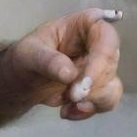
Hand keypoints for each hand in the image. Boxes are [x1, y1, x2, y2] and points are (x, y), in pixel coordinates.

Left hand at [3, 8, 123, 121]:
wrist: (25, 78)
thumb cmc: (27, 56)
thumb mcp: (29, 54)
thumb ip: (47, 61)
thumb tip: (69, 74)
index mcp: (83, 24)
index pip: (105, 35)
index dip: (101, 58)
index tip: (85, 82)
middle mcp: (97, 43)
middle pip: (110, 63)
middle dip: (91, 85)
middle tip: (71, 96)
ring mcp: (101, 66)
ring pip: (112, 87)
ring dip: (90, 100)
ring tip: (66, 103)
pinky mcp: (101, 87)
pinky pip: (105, 102)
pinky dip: (88, 110)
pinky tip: (67, 111)